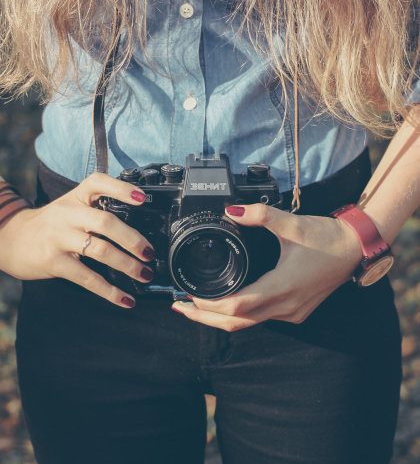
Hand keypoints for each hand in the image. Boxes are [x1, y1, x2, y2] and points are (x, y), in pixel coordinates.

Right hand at [0, 172, 154, 307]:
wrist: (12, 238)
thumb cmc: (52, 223)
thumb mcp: (71, 206)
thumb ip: (98, 209)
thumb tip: (139, 228)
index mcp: (76, 197)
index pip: (99, 183)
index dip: (122, 189)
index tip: (142, 199)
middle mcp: (68, 214)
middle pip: (106, 222)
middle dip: (133, 239)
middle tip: (150, 253)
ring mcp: (60, 238)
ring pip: (100, 250)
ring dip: (127, 265)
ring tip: (144, 274)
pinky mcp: (55, 262)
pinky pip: (88, 278)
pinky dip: (110, 291)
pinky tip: (125, 299)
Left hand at [171, 203, 362, 329]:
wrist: (355, 248)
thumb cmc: (327, 238)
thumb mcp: (292, 223)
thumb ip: (260, 215)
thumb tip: (232, 211)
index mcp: (282, 287)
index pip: (236, 305)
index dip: (209, 304)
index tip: (188, 294)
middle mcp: (286, 306)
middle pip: (236, 322)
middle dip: (204, 318)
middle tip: (179, 306)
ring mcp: (291, 312)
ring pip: (248, 324)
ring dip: (220, 318)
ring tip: (196, 307)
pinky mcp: (295, 310)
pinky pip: (260, 318)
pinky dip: (239, 314)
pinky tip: (227, 303)